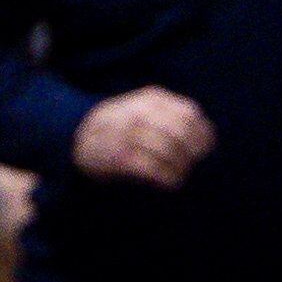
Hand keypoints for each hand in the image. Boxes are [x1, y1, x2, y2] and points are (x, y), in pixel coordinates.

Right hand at [73, 86, 215, 188]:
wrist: (77, 137)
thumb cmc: (119, 125)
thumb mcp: (142, 106)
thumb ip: (169, 113)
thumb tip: (205, 136)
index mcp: (151, 99)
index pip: (189, 114)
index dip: (202, 134)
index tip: (204, 149)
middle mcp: (140, 113)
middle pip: (181, 132)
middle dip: (192, 152)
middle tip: (192, 164)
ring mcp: (128, 134)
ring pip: (168, 150)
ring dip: (181, 167)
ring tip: (181, 175)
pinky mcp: (119, 157)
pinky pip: (152, 168)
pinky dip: (167, 178)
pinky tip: (170, 182)